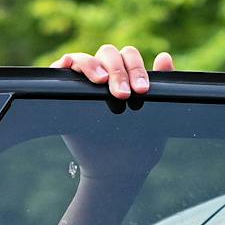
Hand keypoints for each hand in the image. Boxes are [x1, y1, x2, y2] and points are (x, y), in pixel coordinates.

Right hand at [56, 45, 174, 179]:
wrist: (116, 171)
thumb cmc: (139, 144)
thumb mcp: (155, 115)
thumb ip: (162, 86)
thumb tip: (164, 56)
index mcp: (127, 75)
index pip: (129, 56)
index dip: (136, 68)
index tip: (141, 91)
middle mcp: (105, 75)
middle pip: (107, 54)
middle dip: (117, 71)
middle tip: (122, 95)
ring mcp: (84, 83)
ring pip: (83, 58)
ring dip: (91, 65)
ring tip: (100, 82)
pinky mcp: (66, 93)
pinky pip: (60, 68)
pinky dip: (63, 63)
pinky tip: (67, 68)